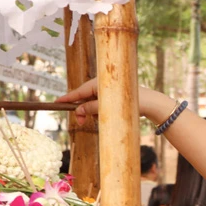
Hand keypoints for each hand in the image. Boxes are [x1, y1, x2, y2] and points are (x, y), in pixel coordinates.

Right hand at [58, 79, 173, 126]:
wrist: (150, 103)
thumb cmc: (128, 103)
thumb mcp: (106, 107)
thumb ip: (90, 108)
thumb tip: (78, 110)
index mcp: (97, 83)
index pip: (77, 92)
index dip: (67, 98)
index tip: (56, 103)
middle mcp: (101, 84)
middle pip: (83, 97)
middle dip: (81, 110)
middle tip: (82, 122)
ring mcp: (107, 90)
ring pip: (91, 101)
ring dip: (90, 111)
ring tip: (94, 119)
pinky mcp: (113, 95)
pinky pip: (100, 103)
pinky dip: (98, 110)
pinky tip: (102, 115)